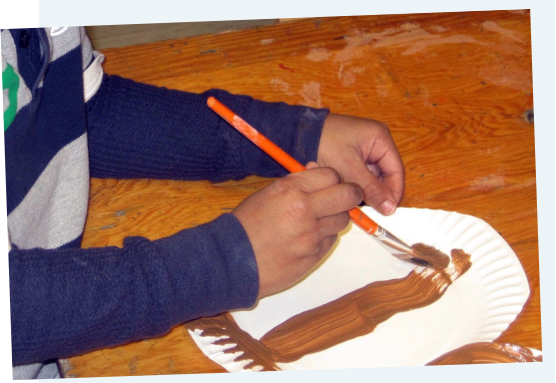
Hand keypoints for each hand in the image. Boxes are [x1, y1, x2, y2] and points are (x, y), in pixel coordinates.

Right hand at [232, 164, 362, 298]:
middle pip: (348, 195)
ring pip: (342, 220)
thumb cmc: (246, 225)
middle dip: (351, 194)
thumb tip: (317, 171)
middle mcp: (304, 210)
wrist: (232, 260)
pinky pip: (331, 240)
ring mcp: (311, 235)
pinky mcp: (314, 256)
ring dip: (335, 217)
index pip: (331, 175)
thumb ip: (296, 183)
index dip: (335, 178)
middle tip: (347, 197)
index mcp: (290, 190)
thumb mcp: (267, 194)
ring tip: (317, 220)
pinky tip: (307, 238)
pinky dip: (324, 237)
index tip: (332, 183)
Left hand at [317, 114, 404, 215]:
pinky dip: (353, 185)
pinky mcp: (351, 156)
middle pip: (384, 175)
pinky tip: (344, 193)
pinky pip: (359, 175)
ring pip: (371, 178)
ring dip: (363, 191)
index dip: (393, 193)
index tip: (388, 211)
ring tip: (352, 202)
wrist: (296, 134)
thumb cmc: (322, 142)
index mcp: (380, 138)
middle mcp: (375, 142)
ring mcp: (363, 149)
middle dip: (376, 193)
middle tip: (368, 211)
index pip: (396, 170)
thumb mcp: (348, 168)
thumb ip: (370, 189)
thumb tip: (389, 208)